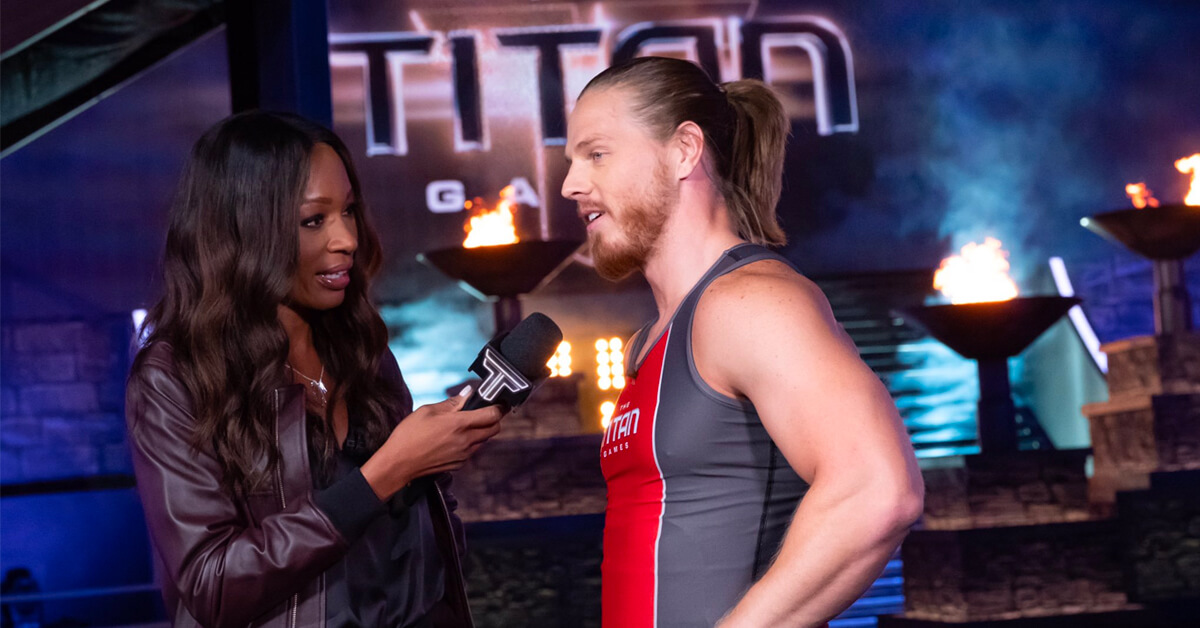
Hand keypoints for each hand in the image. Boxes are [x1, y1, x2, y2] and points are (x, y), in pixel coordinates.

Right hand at [360, 388, 501, 499]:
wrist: (398, 463)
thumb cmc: (409, 436)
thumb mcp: (427, 411)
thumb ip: (451, 403)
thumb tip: (467, 394)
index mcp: (459, 424)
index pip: (493, 415)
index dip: (499, 407)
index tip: (499, 403)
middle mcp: (465, 441)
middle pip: (495, 429)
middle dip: (494, 419)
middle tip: (485, 413)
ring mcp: (464, 454)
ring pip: (485, 440)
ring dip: (482, 431)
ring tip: (466, 425)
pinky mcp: (459, 464)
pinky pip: (473, 451)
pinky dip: (471, 443)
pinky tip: (455, 439)